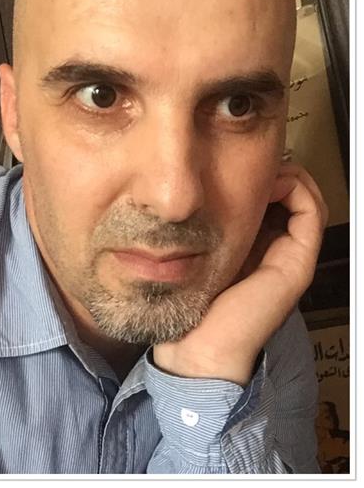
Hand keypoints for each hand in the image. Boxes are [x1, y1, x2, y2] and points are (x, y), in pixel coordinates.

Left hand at [153, 163, 327, 385]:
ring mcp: (292, 256)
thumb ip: (208, 223)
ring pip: (307, 199)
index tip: (241, 161)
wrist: (198, 344)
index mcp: (258, 246)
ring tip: (264, 168)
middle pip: (294, 195)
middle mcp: (279, 249)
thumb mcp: (198, 250)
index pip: (276, 199)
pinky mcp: (297, 263)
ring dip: (289, 175)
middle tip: (254, 159)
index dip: (265, 174)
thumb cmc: (192, 299)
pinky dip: (296, 188)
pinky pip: (310, 212)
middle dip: (277, 169)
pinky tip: (271, 182)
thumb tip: (204, 186)